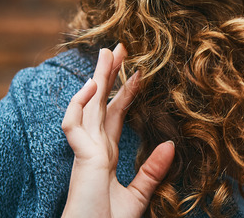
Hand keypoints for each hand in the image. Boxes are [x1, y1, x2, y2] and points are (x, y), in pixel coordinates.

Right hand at [61, 44, 174, 217]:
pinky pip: (73, 125)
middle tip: (119, 47)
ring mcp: (84, 152)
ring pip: (88, 105)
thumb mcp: (138, 196)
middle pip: (100, 102)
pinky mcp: (80, 159)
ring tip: (108, 52)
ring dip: (98, 78)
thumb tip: (170, 145)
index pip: (115, 114)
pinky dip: (79, 104)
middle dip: (108, 74)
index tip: (139, 72)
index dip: (125, 92)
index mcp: (106, 155)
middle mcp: (93, 148)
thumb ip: (152, 171)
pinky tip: (93, 86)